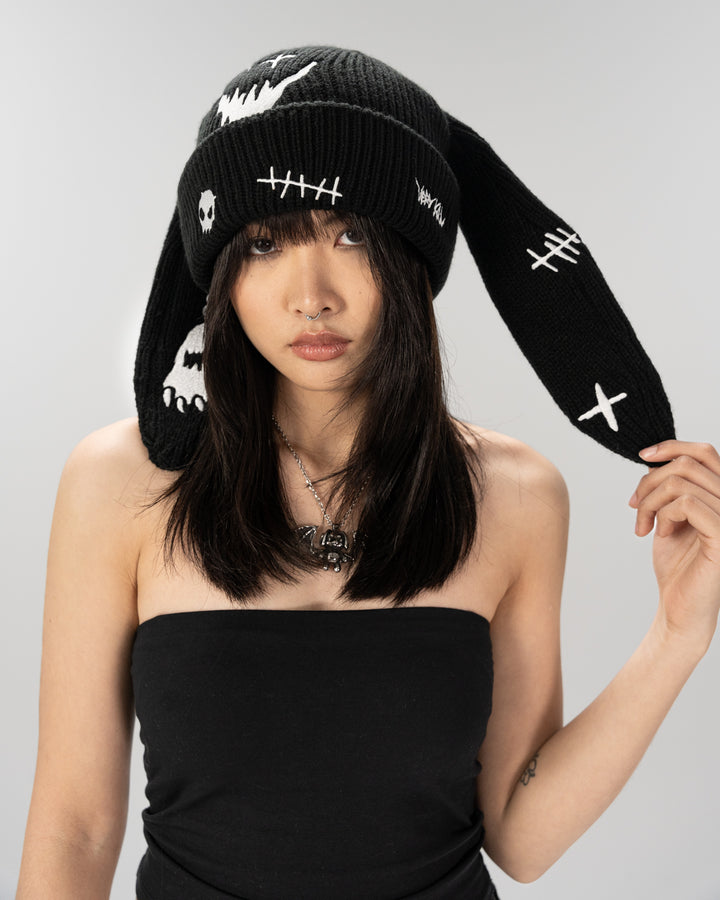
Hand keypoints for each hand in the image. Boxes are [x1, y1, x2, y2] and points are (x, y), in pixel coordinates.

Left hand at [629, 440, 719, 652]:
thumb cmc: (677, 566)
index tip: (643, 456)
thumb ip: (670, 488)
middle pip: (686, 464)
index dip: (672, 446)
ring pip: (681, 482)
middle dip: (649, 481)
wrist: (680, 608)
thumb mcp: (669, 516)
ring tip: (645, 524)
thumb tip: (653, 458)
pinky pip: (687, 503)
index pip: (705, 452)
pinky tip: (659, 534)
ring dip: (650, 501)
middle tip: (634, 507)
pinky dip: (664, 515)